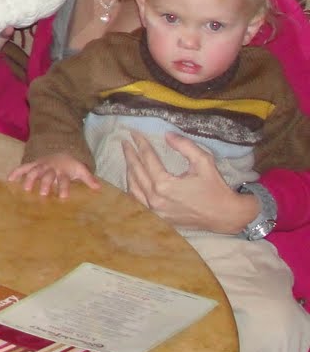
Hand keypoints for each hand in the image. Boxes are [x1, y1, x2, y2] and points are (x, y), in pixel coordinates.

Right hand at [9, 154, 98, 196]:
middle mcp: (51, 168)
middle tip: (42, 193)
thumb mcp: (81, 169)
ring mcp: (41, 165)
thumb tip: (99, 188)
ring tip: (25, 188)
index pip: (64, 179)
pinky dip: (16, 172)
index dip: (64, 187)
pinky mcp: (33, 164)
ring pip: (35, 171)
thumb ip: (89, 179)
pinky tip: (9, 179)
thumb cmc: (70, 165)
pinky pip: (23, 167)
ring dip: (30, 179)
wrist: (60, 149)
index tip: (63, 197)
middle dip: (44, 184)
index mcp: (63, 171)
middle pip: (48, 176)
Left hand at [120, 133, 257, 233]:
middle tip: (125, 142)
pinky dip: (133, 189)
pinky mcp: (159, 218)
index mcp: (164, 185)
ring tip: (128, 158)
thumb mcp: (204, 162)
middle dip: (130, 155)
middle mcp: (155, 199)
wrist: (226, 216)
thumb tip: (167, 135)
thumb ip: (184, 146)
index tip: (133, 133)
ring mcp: (155, 211)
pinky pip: (138, 202)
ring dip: (129, 172)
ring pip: (133, 188)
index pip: (147, 159)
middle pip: (136, 172)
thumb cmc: (215, 188)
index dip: (140, 144)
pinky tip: (133, 180)